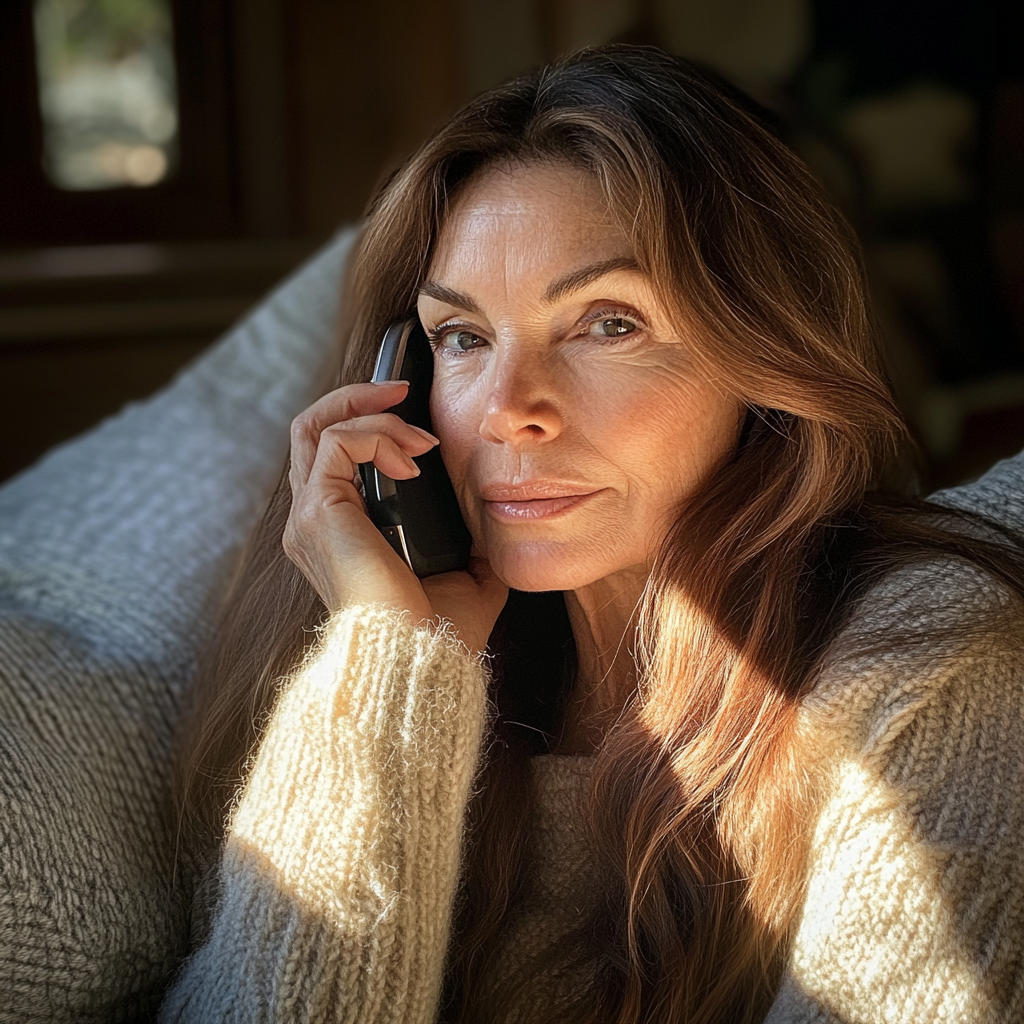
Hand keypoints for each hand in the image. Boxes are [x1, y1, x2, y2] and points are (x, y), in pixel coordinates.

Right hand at [283, 381, 506, 653]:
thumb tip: (493, 522)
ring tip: (419, 432)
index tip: (417, 424)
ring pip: (316, 427)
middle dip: (359, 399)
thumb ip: (470, 544)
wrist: (422, 661)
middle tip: (403, 389)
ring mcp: (310, 517)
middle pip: (312, 431)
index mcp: (340, 534)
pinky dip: (375, 435)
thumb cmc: (439, 631)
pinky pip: (335, 442)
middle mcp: (314, 523)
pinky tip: (411, 456)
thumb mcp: (465, 575)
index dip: (369, 426)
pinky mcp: (319, 514)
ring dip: (371, 412)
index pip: (333, 458)